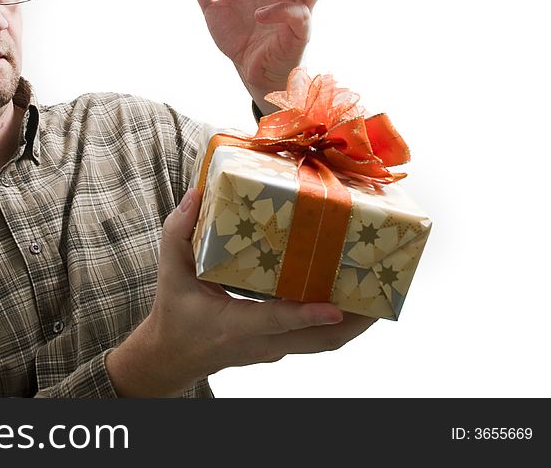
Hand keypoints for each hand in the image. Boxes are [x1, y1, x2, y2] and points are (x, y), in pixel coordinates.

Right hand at [106, 188, 375, 395]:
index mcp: (232, 324)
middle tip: (379, 293)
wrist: (172, 355)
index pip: (272, 321)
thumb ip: (179, 234)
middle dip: (353, 322)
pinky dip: (338, 324)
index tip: (335, 307)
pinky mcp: (279, 347)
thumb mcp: (171, 272)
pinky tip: (352, 299)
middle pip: (317, 342)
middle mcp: (259, 342)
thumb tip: (196, 196)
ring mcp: (272, 349)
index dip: (304, 315)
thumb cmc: (175, 313)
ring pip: (322, 344)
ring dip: (353, 323)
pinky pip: (315, 340)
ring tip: (377, 293)